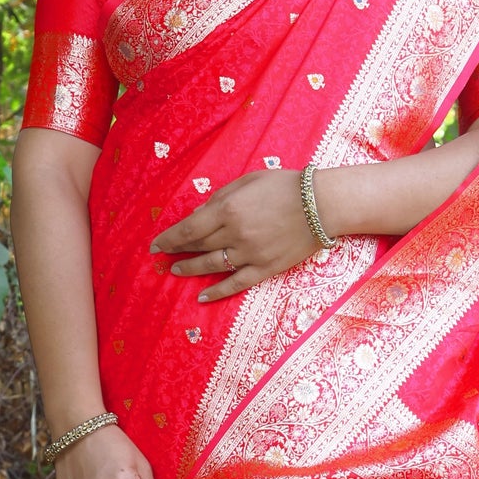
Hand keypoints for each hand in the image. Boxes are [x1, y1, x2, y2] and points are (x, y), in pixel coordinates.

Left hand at [152, 169, 318, 301]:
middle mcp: (235, 234)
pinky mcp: (265, 268)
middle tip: (163, 256)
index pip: (189, 229)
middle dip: (177, 251)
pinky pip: (236, 283)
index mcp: (228, 209)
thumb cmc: (285, 186)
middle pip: (198, 246)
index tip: (156, 245)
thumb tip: (200, 215)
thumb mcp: (247, 181)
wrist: (322, 204)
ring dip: (191, 269)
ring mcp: (250, 254)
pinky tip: (202, 297)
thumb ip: (221, 198)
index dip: (170, 238)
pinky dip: (218, 292)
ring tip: (176, 271)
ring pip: (212, 266)